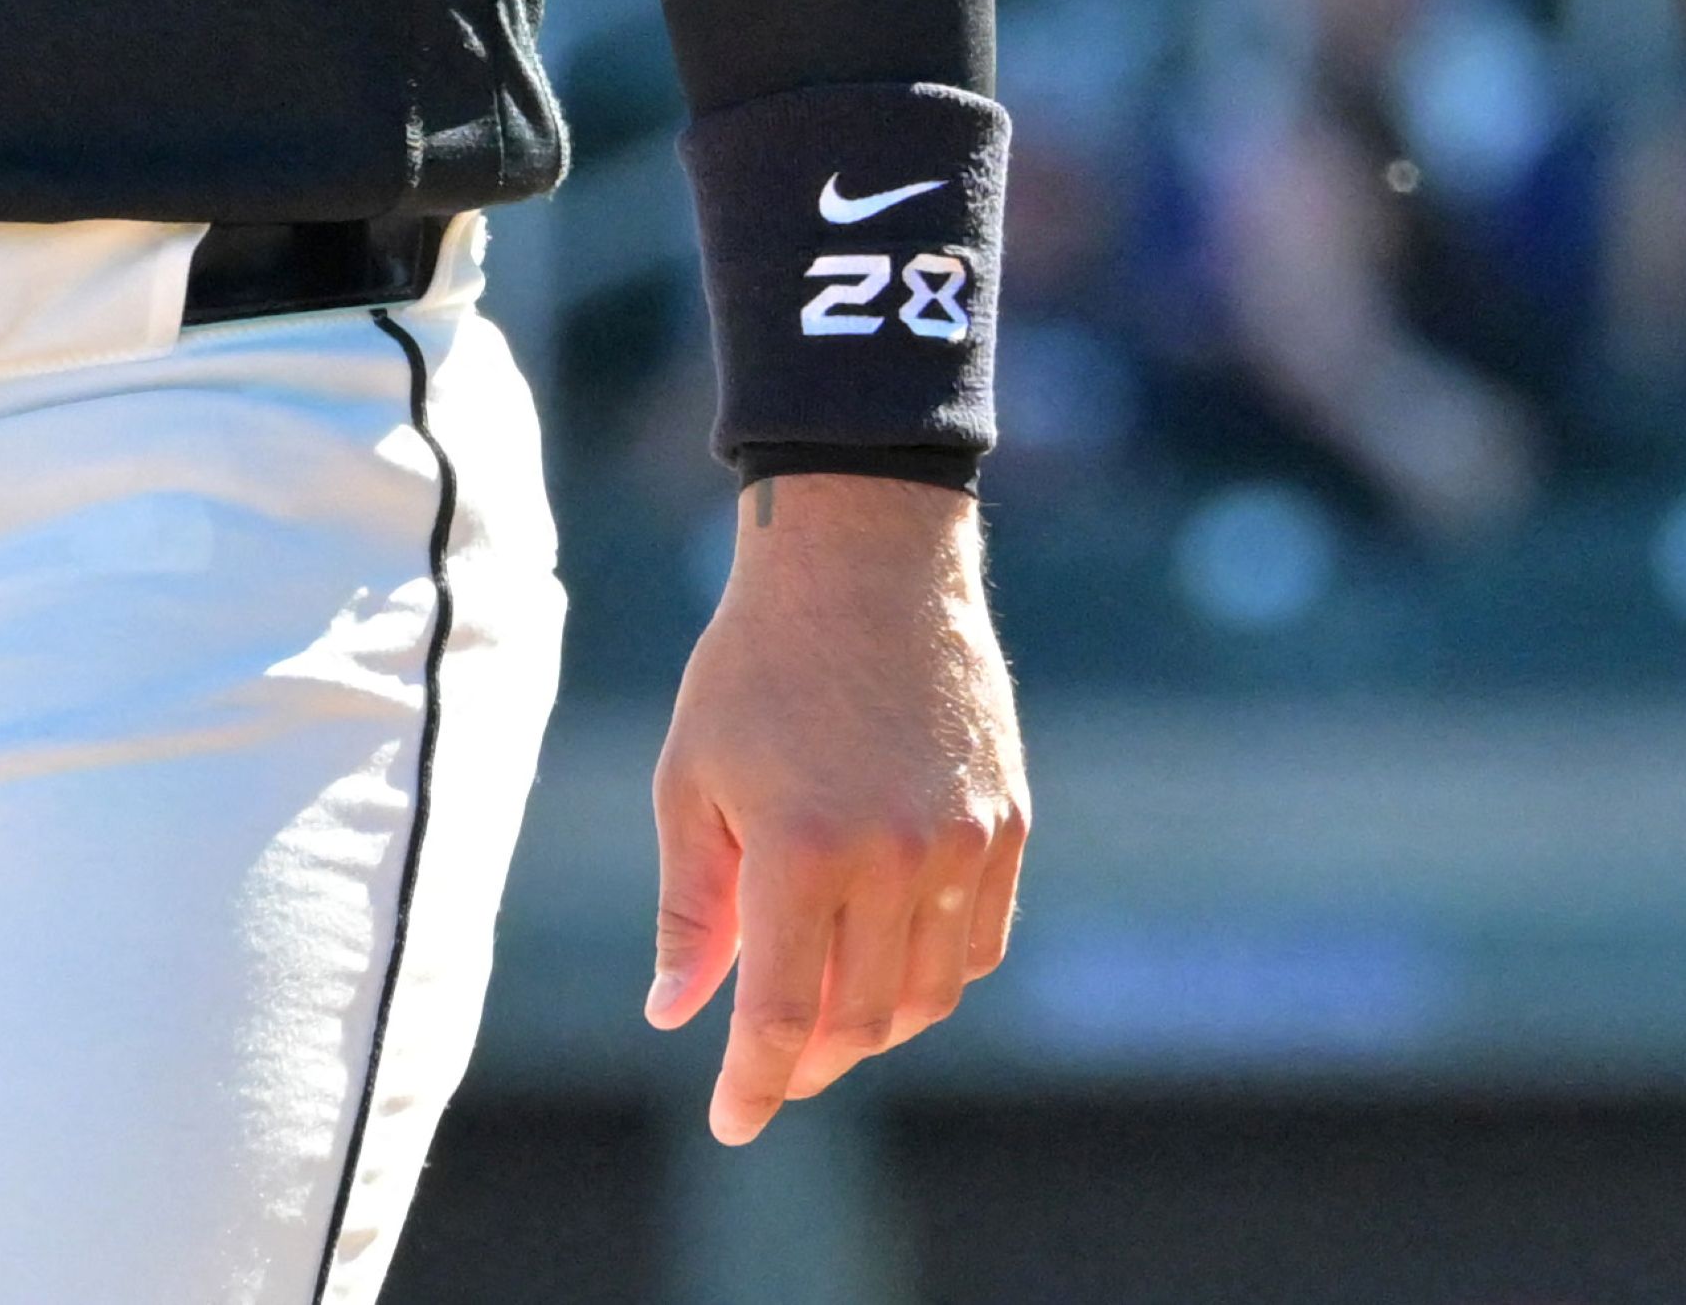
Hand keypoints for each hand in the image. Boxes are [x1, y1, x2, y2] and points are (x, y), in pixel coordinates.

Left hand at [644, 472, 1026, 1144]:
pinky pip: (979, 944)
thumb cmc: (755, 667)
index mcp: (803, 851)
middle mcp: (896, 859)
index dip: (754, 1086)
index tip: (730, 1124)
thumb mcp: (691, 780)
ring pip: (930, 996)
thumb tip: (675, 1014)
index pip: (781, 1018)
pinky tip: (888, 965)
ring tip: (824, 1020)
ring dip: (875, 1028)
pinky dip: (935, 977)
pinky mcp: (1010, 824)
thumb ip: (690, 908)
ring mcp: (965, 844)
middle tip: (768, 1070)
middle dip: (808, 1064)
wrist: (865, 562)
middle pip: (861, 1021)